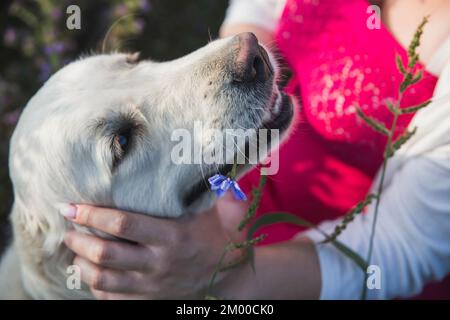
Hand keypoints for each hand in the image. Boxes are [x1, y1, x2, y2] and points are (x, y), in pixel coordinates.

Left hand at [62, 193, 247, 298]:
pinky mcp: (149, 299)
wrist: (231, 279)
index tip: (71, 206)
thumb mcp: (232, 214)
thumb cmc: (226, 240)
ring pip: (103, 279)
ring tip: (74, 249)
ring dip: (81, 263)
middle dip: (78, 239)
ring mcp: (151, 285)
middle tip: (67, 228)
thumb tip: (224, 172)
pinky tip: (90, 271)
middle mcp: (157, 263)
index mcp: (172, 238)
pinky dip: (95, 287)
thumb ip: (227, 193)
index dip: (93, 214)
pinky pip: (112, 299)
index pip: (123, 225)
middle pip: (105, 253)